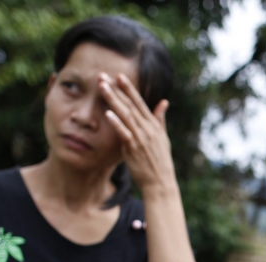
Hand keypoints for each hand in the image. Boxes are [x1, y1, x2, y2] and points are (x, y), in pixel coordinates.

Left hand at [98, 72, 175, 195]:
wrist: (160, 182)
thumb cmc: (160, 162)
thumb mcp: (162, 138)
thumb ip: (160, 119)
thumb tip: (163, 102)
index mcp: (153, 125)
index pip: (140, 103)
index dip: (129, 88)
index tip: (119, 76)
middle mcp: (147, 129)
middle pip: (130, 105)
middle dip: (116, 89)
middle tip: (103, 75)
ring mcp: (140, 138)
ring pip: (125, 115)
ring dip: (113, 100)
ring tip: (102, 87)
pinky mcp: (133, 148)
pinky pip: (123, 133)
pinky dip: (116, 123)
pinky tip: (107, 113)